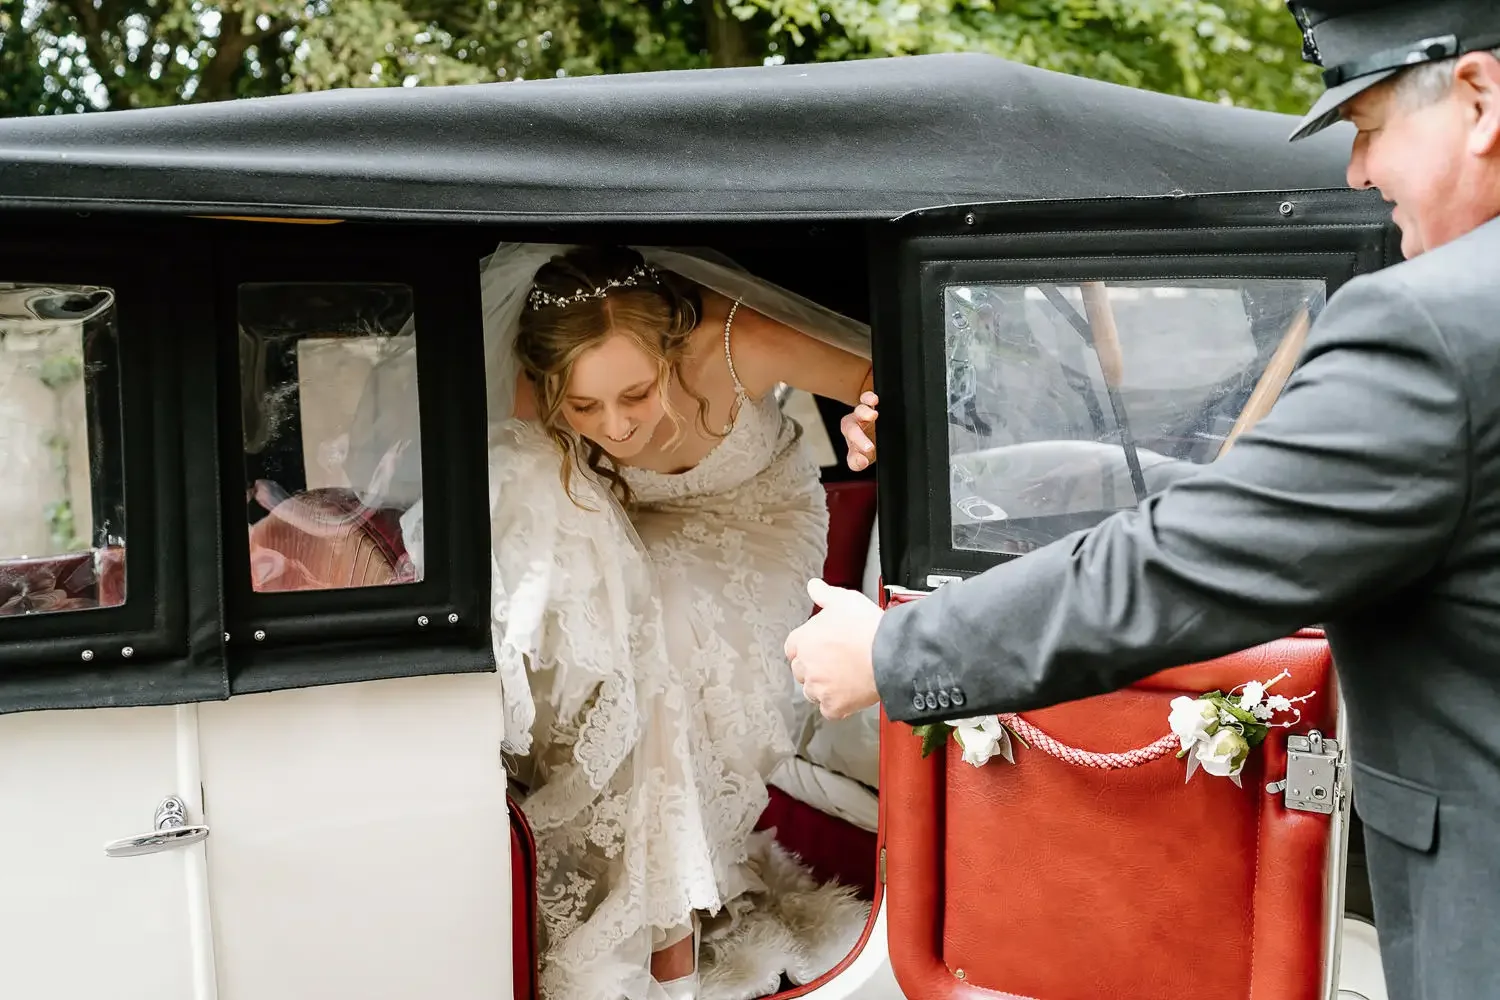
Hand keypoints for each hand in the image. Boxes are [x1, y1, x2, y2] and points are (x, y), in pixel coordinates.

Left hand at [785, 579, 882, 719]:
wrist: (889, 653)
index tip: (818, 647)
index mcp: (803, 640)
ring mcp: (819, 687)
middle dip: (815, 667)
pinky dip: (837, 705)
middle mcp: (806, 666)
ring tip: (843, 678)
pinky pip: (829, 710)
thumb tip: (814, 587)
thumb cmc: (867, 627)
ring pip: (812, 691)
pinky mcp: (834, 705)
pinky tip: (849, 694)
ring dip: (824, 687)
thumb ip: (825, 594)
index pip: (793, 648)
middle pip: (801, 671)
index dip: (807, 647)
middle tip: (835, 662)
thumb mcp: (844, 600)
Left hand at [840, 391, 877, 470]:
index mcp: (851, 440)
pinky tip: (875, 400)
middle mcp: (855, 425)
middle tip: (870, 448)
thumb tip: (861, 461)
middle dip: (860, 439)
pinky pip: (866, 397)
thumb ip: (857, 463)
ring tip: (872, 416)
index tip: (864, 461)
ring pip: (859, 411)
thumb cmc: (870, 442)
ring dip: (864, 413)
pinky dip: (869, 397)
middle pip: (852, 430)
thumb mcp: (865, 457)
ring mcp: (863, 414)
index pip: (849, 453)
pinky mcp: (871, 403)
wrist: (878, 429)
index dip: (855, 456)